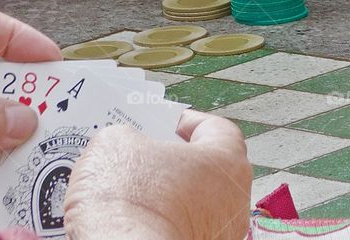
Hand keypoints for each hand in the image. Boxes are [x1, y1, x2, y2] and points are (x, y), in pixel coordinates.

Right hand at [64, 111, 252, 239]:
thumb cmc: (128, 197)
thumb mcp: (116, 141)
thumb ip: (130, 136)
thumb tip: (128, 146)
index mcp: (226, 162)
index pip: (217, 129)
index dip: (187, 121)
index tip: (163, 123)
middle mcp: (233, 201)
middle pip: (206, 168)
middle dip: (172, 159)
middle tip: (139, 152)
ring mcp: (219, 234)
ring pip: (194, 201)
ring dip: (167, 192)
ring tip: (128, 185)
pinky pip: (181, 226)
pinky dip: (161, 219)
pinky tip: (131, 214)